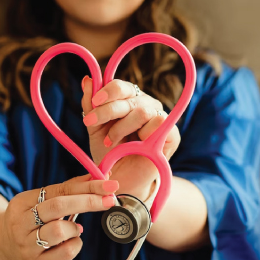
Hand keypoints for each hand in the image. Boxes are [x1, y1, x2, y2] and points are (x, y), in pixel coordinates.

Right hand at [0, 175, 118, 259]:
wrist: (2, 245)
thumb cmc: (30, 219)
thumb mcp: (40, 201)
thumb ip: (67, 190)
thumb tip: (97, 177)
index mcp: (21, 203)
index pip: (58, 190)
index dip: (86, 186)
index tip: (109, 185)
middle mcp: (20, 224)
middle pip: (58, 207)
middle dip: (88, 201)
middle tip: (109, 200)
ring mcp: (26, 246)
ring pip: (59, 231)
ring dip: (75, 228)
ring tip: (74, 229)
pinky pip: (65, 253)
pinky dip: (75, 244)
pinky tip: (70, 242)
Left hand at [80, 77, 180, 199]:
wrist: (121, 180)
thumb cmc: (110, 154)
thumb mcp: (95, 129)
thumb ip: (90, 105)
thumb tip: (87, 80)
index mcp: (129, 100)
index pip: (121, 86)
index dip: (107, 91)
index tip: (93, 103)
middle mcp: (146, 105)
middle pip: (130, 96)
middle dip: (107, 110)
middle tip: (91, 123)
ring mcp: (160, 118)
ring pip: (142, 110)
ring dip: (121, 127)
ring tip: (110, 142)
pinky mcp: (172, 134)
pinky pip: (159, 123)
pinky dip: (142, 135)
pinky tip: (133, 146)